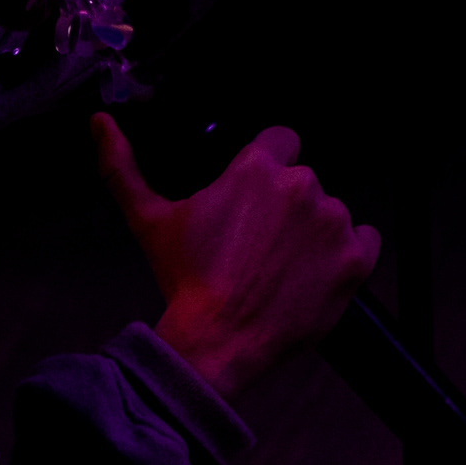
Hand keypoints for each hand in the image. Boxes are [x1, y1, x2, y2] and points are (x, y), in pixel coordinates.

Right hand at [92, 116, 380, 399]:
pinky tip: (316, 274)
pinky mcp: (355, 259)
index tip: (256, 198)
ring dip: (315, 232)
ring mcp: (333, 223)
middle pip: (305, 180)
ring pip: (333, 212)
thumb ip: (122, 167)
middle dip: (287, 206)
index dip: (268, 168)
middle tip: (261, 244)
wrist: (218, 341)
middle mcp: (301, 186)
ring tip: (283, 266)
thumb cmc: (185, 282)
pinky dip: (348, 255)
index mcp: (256, 168)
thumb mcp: (148, 220)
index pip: (282, 140)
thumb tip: (100, 123)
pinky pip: (366, 241)